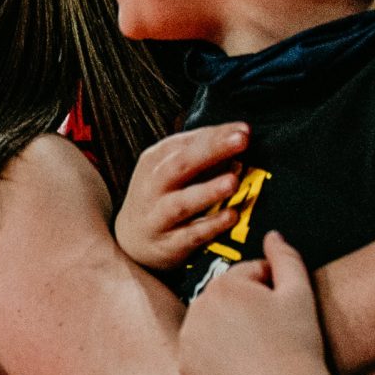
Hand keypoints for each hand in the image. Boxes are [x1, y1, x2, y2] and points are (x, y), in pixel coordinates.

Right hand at [114, 124, 248, 269]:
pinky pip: (190, 235)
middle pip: (180, 165)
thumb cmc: (161, 196)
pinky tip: (232, 216)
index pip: (186, 142)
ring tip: (233, 181)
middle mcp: (152, 187)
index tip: (244, 130)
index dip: (216, 135)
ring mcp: (158, 217)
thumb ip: (201, 155)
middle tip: (241, 141)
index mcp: (155, 161)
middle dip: (211, 151)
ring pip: (181, 203)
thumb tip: (241, 138)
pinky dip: (211, 225)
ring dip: (208, 191)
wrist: (130, 240)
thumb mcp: (171, 171)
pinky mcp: (167, 245)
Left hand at [178, 233, 347, 374]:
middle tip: (274, 338)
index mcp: (224, 285)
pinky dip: (219, 357)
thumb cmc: (298, 349)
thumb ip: (286, 257)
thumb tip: (272, 235)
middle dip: (251, 310)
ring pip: (215, 325)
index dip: (276, 294)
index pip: (251, 276)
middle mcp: (197, 308)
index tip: (285, 318)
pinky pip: (204, 352)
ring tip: (260, 355)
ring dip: (233, 332)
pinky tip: (243, 370)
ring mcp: (188, 340)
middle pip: (230, 299)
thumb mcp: (300, 294)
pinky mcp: (185, 368)